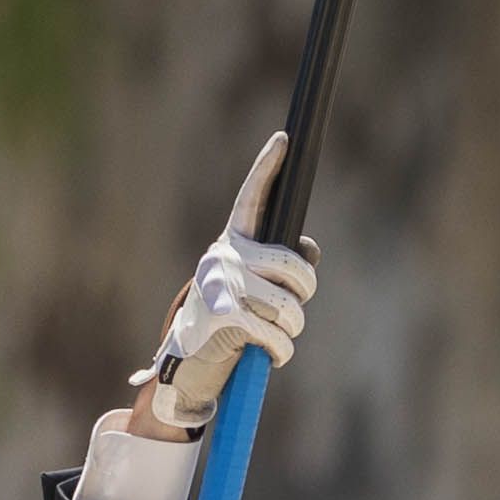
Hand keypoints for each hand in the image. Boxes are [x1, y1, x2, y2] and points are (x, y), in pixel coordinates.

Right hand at [133, 132, 319, 434]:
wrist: (190, 360)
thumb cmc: (231, 318)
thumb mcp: (253, 285)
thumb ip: (281, 264)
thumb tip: (309, 250)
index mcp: (234, 242)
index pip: (252, 198)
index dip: (268, 168)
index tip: (284, 139)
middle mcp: (224, 255)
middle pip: (294, 268)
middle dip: (304, 294)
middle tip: (292, 311)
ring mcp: (221, 284)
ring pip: (289, 306)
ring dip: (292, 329)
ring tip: (276, 336)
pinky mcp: (221, 315)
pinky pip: (274, 333)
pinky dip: (281, 351)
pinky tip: (270, 354)